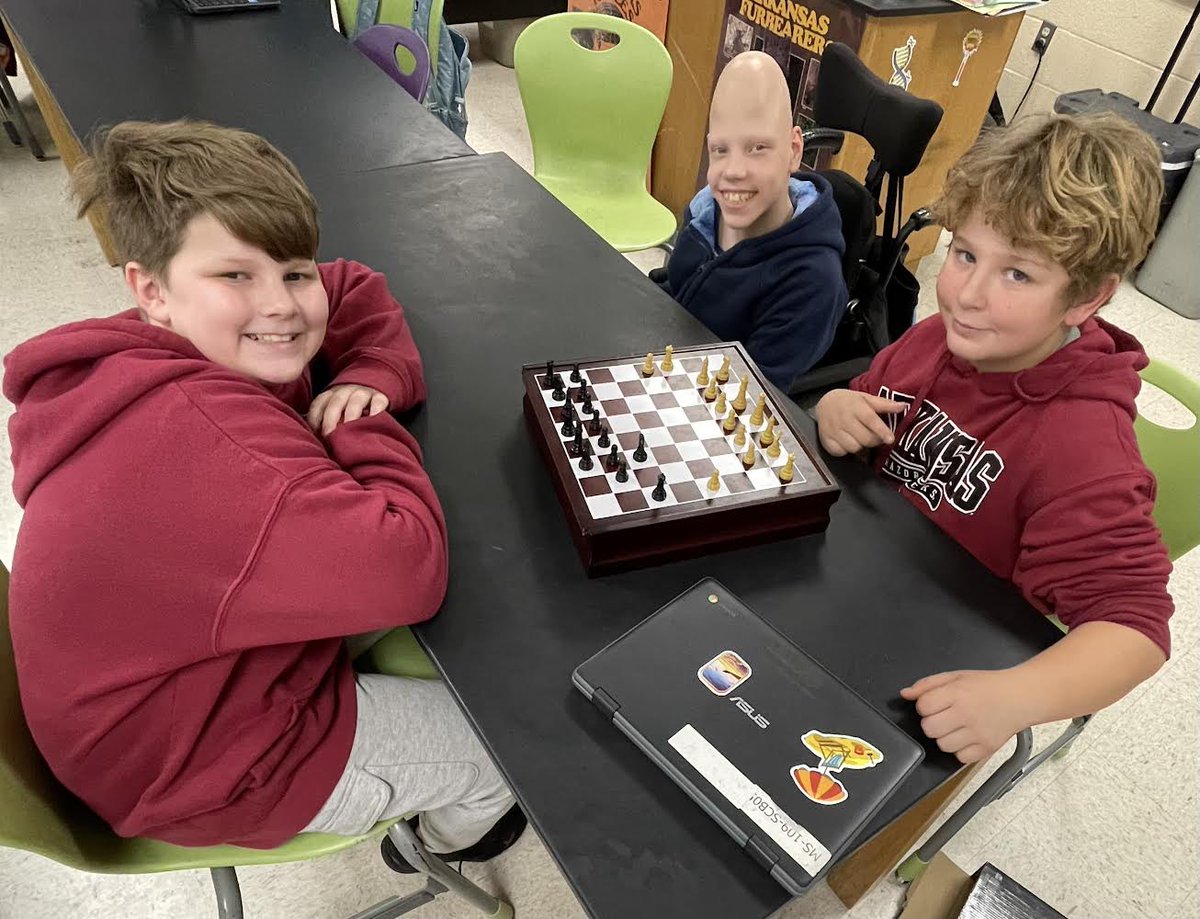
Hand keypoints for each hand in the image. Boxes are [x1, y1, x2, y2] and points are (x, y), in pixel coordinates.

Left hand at [307, 384, 388, 435]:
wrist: (371, 389)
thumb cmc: (346, 409)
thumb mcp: (332, 410)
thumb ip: (320, 420)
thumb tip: (301, 435)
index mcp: (330, 394)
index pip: (319, 404)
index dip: (315, 419)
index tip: (315, 435)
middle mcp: (345, 391)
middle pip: (335, 401)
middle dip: (331, 419)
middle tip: (330, 436)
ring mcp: (363, 393)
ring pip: (356, 400)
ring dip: (352, 415)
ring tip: (351, 431)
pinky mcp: (380, 397)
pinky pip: (378, 401)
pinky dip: (376, 410)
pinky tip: (373, 421)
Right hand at [813, 390, 903, 455]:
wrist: (825, 404)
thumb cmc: (849, 402)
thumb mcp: (866, 398)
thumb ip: (884, 404)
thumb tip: (903, 406)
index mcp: (855, 407)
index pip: (871, 420)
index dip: (882, 431)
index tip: (890, 439)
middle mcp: (843, 418)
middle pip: (865, 438)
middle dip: (874, 441)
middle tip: (875, 436)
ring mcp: (833, 430)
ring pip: (854, 447)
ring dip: (860, 446)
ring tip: (859, 437)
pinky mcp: (826, 440)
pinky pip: (841, 452)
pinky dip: (846, 450)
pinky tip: (847, 441)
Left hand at [901, 670, 1028, 763]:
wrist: (1020, 697)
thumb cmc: (988, 686)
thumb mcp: (956, 676)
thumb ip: (927, 685)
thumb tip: (905, 694)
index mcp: (958, 693)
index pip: (923, 707)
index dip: (925, 706)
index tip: (934, 704)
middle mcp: (967, 714)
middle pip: (929, 728)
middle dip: (932, 722)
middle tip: (944, 716)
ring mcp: (977, 734)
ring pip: (942, 745)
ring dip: (945, 737)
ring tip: (957, 726)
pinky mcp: (986, 749)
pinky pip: (960, 758)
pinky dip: (960, 750)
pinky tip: (967, 737)